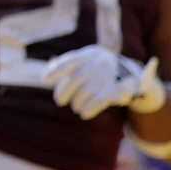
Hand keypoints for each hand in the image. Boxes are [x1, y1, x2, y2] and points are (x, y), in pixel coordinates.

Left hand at [41, 46, 165, 119]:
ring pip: (86, 92)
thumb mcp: (80, 59)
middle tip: (60, 101)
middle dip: (64, 92)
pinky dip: (90, 109)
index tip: (44, 80)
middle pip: (75, 80)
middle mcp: (95, 64)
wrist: (126, 69)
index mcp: (85, 55)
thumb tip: (45, 76)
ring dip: (77, 103)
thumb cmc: (93, 66)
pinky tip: (84, 114)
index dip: (55, 71)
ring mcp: (106, 76)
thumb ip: (61, 66)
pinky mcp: (116, 90)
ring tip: (76, 107)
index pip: (68, 62)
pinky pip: (100, 101)